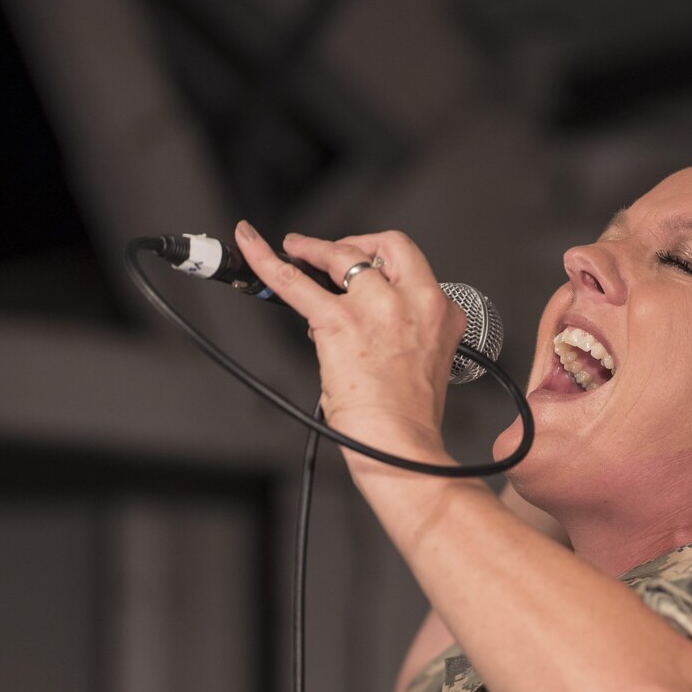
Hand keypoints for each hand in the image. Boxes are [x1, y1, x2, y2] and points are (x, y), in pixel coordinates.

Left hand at [231, 221, 463, 466]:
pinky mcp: (340, 322)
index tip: (365, 267)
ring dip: (315, 248)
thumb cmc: (408, 419)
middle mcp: (413, 302)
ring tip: (296, 249)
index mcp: (440, 313)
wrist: (400, 447)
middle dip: (357, 244)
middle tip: (332, 254)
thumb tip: (357, 325)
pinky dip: (265, 260)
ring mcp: (376, 309)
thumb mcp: (423, 363)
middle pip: (386, 246)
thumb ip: (400, 333)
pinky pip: (293, 282)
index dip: (383, 265)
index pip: (412, 268)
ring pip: (342, 256)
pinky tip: (251, 247)